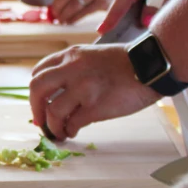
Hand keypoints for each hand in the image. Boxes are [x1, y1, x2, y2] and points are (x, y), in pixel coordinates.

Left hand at [28, 44, 160, 140]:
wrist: (152, 66)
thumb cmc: (127, 63)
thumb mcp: (93, 55)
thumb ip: (74, 68)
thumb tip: (59, 93)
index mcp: (71, 55)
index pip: (39, 72)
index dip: (35, 91)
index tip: (39, 103)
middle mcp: (72, 69)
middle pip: (36, 89)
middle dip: (35, 109)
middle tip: (40, 122)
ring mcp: (83, 87)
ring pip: (52, 111)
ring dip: (53, 126)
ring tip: (61, 132)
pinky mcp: (95, 105)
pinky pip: (72, 123)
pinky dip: (69, 130)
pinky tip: (74, 131)